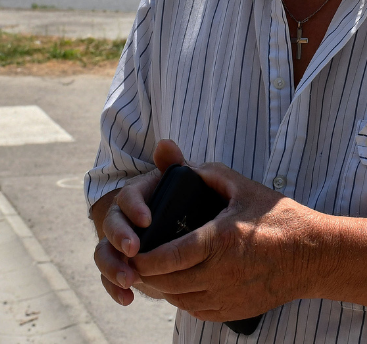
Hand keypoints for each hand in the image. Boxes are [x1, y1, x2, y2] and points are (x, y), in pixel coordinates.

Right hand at [94, 138, 184, 304]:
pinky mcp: (122, 265)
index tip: (147, 219)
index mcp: (137, 196)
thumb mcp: (183, 183)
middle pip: (110, 227)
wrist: (187, 223)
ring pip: (104, 254)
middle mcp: (123, 219)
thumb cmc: (185, 199)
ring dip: (113, 267)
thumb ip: (174, 165)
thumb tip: (166, 144)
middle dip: (119, 239)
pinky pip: (110, 278)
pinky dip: (114, 288)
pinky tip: (127, 298)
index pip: (127, 197)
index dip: (134, 207)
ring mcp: (118, 243)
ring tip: (130, 280)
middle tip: (133, 250)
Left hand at [128, 158, 325, 322]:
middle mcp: (221, 273)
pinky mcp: (232, 311)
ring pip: (177, 299)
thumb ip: (213, 175)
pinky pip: (195, 310)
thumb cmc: (283, 220)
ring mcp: (227, 296)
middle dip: (145, 274)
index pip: (165, 257)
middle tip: (138, 261)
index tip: (133, 251)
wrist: (315, 256)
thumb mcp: (249, 190)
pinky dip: (183, 298)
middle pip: (164, 282)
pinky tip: (185, 284)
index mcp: (220, 240)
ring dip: (162, 287)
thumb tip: (185, 167)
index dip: (141, 258)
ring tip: (159, 272)